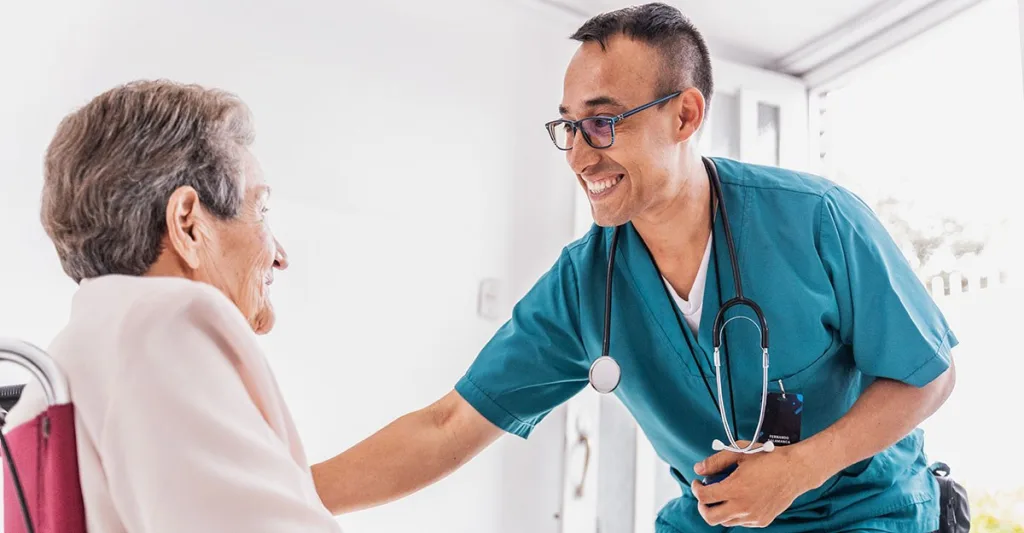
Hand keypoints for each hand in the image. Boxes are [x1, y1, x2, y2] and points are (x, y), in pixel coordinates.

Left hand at [690, 441, 822, 527]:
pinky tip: (740, 499)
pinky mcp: (762, 521)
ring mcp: (753, 517)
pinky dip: (735, 513)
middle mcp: (743, 507)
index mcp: (736, 489)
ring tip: (723, 495)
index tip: (698, 482)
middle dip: (702, 506)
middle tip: (705, 495)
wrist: (795, 470)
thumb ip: (716, 461)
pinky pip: (741, 522)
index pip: (704, 497)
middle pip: (710, 517)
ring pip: (725, 521)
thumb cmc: (768, 458)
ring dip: (719, 510)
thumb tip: (698, 468)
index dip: (696, 489)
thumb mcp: (739, 453)